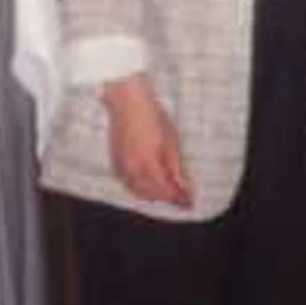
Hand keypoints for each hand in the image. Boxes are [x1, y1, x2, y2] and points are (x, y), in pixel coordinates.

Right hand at [101, 74, 192, 207]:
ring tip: (167, 192)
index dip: (179, 198)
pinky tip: (148, 183)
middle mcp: (132, 171)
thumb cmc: (152, 118)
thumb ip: (175, 168)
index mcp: (147, 165)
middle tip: (181, 198)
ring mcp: (121, 167)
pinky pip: (127, 183)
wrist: (128, 102)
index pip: (165, 191)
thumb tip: (184, 188)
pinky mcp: (115, 162)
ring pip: (137, 191)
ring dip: (153, 195)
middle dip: (166, 198)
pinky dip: (139, 188)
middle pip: (151, 195)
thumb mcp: (170, 142)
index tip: (190, 202)